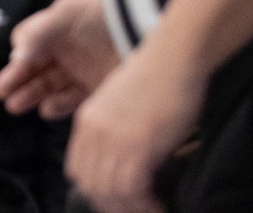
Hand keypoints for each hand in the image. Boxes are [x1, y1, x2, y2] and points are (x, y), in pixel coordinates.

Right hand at [0, 0, 119, 120]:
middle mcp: (65, 52)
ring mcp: (81, 72)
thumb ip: (38, 31)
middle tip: (4, 95)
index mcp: (54, 31)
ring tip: (17, 105)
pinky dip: (58, 107)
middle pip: (33, 71)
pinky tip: (47, 109)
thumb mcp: (67, 13)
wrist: (150, 30)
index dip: (15, 63)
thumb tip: (16, 57)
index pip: (26, 48)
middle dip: (16, 83)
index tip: (8, 77)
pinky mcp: (98, 90)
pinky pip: (73, 103)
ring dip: (31, 96)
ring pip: (48, 88)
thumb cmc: (106, 14)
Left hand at [66, 40, 205, 212]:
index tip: (115, 201)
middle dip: (111, 205)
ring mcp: (115, 138)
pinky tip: (157, 206)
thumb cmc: (157, 78)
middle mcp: (95, 131)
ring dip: (129, 208)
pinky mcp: (139, 145)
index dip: (95, 191)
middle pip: (91, 185)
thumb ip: (116, 132)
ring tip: (150, 210)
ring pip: (110, 191)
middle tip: (133, 211)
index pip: (79, 170)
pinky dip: (144, 204)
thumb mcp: (123, 105)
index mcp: (87, 121)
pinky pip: (132, 188)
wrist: (173, 56)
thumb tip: (126, 162)